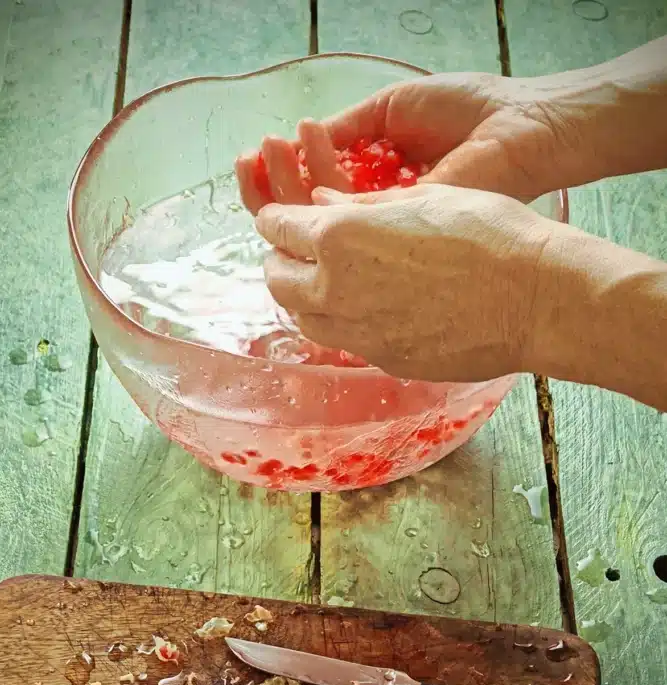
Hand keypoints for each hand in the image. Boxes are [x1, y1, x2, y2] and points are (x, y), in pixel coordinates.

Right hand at [236, 73, 576, 213]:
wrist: (516, 125)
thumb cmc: (466, 110)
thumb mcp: (390, 110)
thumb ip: (347, 131)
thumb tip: (301, 148)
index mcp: (376, 189)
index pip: (316, 194)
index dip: (284, 176)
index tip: (259, 151)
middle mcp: (378, 218)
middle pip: (310, 218)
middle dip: (274, 187)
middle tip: (249, 157)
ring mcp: (387, 232)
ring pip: (320, 226)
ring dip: (286, 188)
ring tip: (264, 152)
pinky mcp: (400, 234)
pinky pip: (346, 221)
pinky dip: (316, 188)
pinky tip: (297, 158)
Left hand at [255, 184, 556, 383]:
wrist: (534, 300)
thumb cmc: (490, 234)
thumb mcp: (423, 198)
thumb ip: (363, 206)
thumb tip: (322, 205)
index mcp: (338, 237)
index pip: (278, 227)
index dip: (276, 217)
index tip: (281, 216)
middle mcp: (335, 290)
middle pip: (278, 280)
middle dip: (280, 261)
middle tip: (295, 252)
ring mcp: (357, 333)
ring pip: (303, 318)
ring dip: (303, 298)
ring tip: (322, 283)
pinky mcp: (382, 360)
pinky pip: (342, 341)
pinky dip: (338, 323)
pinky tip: (360, 309)